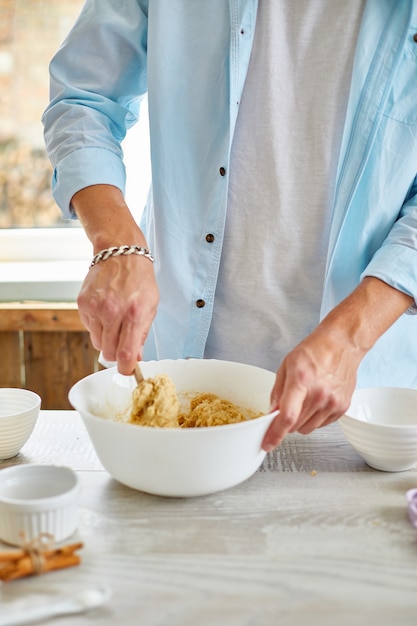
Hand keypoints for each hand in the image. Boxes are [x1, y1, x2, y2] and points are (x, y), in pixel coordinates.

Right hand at [77, 253, 158, 374]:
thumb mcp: (151, 306)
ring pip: (98, 343)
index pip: (125, 354)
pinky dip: (97, 326)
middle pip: (109, 353)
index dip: (126, 368)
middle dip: (117, 353)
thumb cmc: (139, 280)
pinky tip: (105, 311)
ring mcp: (95, 308)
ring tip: (114, 321)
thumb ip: (142, 334)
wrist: (120, 253)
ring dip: (106, 339)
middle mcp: (113, 312)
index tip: (127, 370)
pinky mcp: (83, 304)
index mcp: (134, 314)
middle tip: (123, 343)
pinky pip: (89, 329)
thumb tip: (135, 358)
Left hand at [262, 327, 359, 451]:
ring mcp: (333, 402)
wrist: (342, 344)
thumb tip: (272, 413)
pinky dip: (315, 418)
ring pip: (308, 429)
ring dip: (301, 421)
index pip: (287, 417)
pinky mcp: (342, 407)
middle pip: (296, 425)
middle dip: (286, 422)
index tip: (267, 444)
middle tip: (287, 407)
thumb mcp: (287, 365)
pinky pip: (322, 425)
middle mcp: (319, 394)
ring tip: (304, 400)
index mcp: (301, 381)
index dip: (275, 434)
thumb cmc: (315, 351)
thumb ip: (278, 391)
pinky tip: (316, 401)